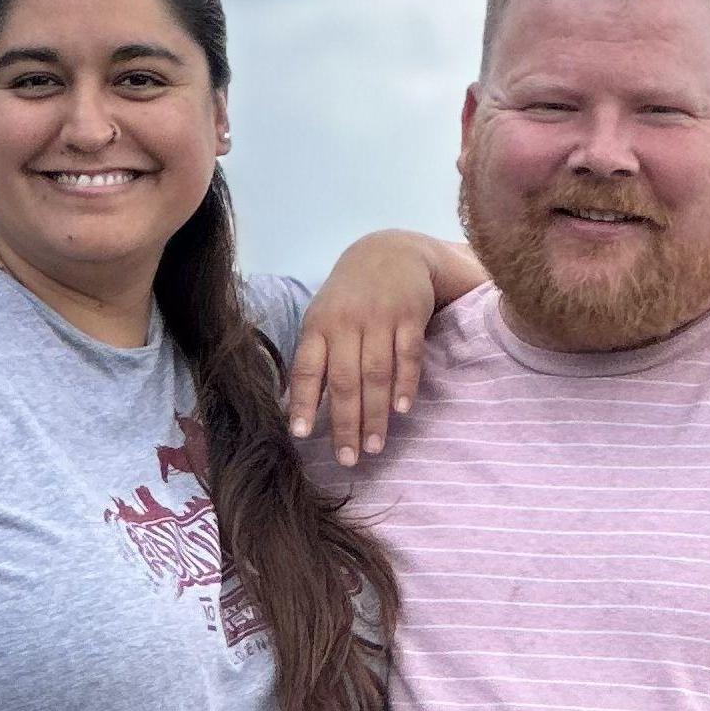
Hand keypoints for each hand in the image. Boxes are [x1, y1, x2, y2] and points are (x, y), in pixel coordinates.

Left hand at [286, 235, 438, 464]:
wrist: (391, 251)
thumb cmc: (350, 296)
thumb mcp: (324, 317)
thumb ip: (316, 357)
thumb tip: (299, 407)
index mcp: (318, 325)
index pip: (307, 368)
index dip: (303, 401)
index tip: (301, 435)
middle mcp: (346, 323)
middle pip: (344, 380)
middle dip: (345, 423)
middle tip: (348, 459)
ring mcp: (379, 318)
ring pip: (376, 373)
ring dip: (376, 414)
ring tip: (375, 447)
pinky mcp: (410, 316)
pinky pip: (408, 355)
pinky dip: (406, 383)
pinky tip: (403, 410)